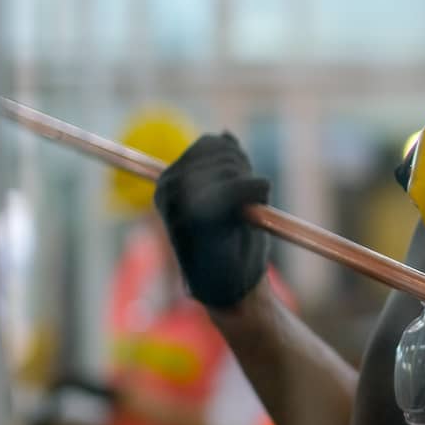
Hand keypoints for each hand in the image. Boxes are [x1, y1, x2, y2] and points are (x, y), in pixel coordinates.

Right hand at [152, 133, 270, 309]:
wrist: (232, 289)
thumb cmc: (233, 245)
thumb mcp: (230, 197)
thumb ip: (225, 167)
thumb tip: (225, 134)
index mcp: (170, 180)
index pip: (212, 143)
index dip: (239, 161)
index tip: (243, 190)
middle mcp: (168, 187)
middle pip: (223, 150)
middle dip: (246, 172)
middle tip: (246, 207)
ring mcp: (179, 201)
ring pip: (233, 166)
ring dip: (253, 187)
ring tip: (244, 218)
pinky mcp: (198, 217)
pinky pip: (239, 187)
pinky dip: (256, 195)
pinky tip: (249, 218)